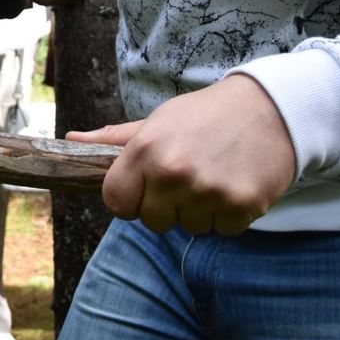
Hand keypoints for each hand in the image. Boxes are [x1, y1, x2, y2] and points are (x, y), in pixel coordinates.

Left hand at [68, 74, 297, 234]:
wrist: (270, 108)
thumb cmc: (205, 115)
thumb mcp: (157, 121)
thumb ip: (114, 139)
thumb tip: (69, 141)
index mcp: (145, 150)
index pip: (116, 202)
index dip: (130, 199)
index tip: (147, 188)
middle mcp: (173, 172)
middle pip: (154, 222)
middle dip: (169, 207)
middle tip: (189, 177)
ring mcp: (208, 191)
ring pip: (191, 228)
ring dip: (202, 211)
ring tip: (215, 176)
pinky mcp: (241, 205)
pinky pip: (223, 231)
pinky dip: (230, 215)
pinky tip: (235, 183)